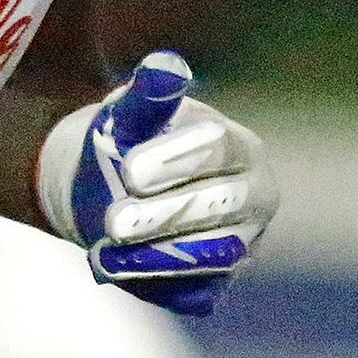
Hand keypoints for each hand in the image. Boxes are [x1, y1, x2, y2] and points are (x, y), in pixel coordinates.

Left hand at [35, 53, 276, 314]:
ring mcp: (242, 244)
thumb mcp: (133, 115)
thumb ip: (148, 96)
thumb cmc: (134, 141)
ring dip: (156, 257)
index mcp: (241, 147)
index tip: (128, 171)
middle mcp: (255, 197)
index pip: (219, 149)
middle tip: (112, 220)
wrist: (118, 188)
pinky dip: (155, 284)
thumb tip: (164, 67)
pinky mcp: (217, 282)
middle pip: (221, 205)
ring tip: (102, 254)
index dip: (175, 159)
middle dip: (164, 214)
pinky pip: (196, 290)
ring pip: (212, 255)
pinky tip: (112, 271)